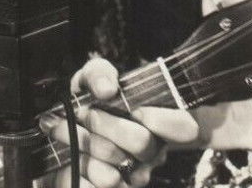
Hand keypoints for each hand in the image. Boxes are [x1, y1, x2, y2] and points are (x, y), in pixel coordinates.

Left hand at [37, 58, 198, 187]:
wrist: (66, 127)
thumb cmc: (91, 100)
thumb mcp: (94, 78)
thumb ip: (100, 73)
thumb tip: (106, 89)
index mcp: (160, 123)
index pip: (185, 128)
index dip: (165, 121)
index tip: (137, 110)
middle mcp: (151, 154)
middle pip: (142, 144)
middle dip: (108, 124)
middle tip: (87, 113)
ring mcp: (132, 177)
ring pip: (113, 172)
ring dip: (83, 145)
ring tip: (67, 129)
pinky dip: (73, 170)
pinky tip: (68, 154)